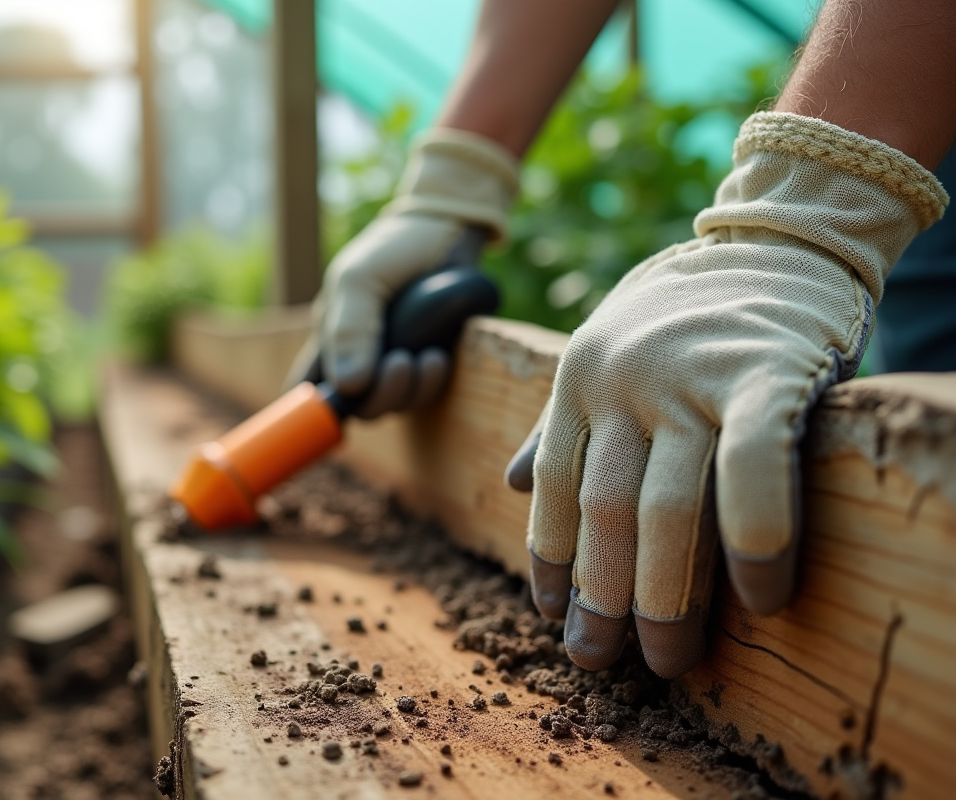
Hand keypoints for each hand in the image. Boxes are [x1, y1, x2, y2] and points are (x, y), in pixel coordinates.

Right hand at [290, 129, 517, 417]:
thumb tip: (350, 386)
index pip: (307, 387)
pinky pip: (424, 392)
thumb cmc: (391, 250)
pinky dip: (431, 381)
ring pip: (394, 404)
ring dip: (410, 388)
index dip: (311, 409)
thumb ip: (351, 330)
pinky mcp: (429, 361)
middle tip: (400, 362)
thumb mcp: (360, 281)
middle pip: (359, 406)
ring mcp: (396, 362)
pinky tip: (438, 356)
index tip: (332, 411)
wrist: (446, 230)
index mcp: (331, 339)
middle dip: (380, 395)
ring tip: (425, 356)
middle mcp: (361, 357)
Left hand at [507, 112, 947, 678]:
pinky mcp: (767, 372)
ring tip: (666, 658)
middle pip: (600, 509)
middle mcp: (622, 379)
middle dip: (600, 597)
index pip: (549, 485)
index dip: (548, 557)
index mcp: (579, 378)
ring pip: (665, 506)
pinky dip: (754, 539)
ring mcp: (690, 376)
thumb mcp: (605, 353)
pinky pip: (753, 470)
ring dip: (663, 595)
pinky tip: (760, 598)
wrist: (776, 241)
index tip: (551, 615)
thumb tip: (509, 483)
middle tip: (601, 659)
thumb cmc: (687, 316)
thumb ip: (560, 421)